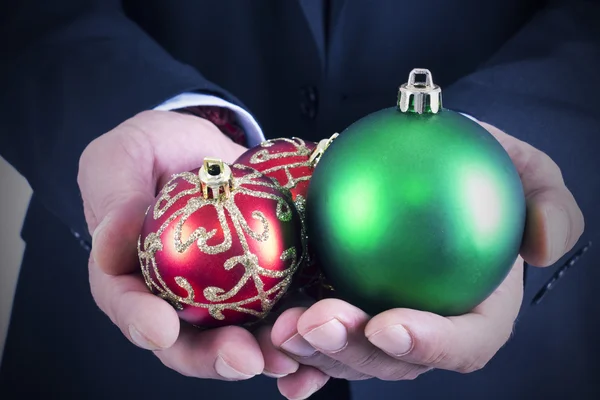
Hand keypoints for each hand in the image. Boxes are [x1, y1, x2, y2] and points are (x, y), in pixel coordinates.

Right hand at [78, 110, 294, 379]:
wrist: (207, 148)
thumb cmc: (154, 150)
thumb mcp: (124, 156)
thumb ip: (114, 197)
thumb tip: (108, 248)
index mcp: (130, 274)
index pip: (127, 305)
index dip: (141, 322)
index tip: (160, 330)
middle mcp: (174, 297)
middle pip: (187, 341)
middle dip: (214, 358)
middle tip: (244, 358)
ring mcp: (221, 296)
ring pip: (239, 337)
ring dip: (264, 353)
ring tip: (288, 354)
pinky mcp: (263, 284)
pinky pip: (280, 311)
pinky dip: (298, 327)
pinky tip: (318, 330)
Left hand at [261, 121, 584, 398]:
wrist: (415, 163)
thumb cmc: (471, 166)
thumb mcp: (521, 167)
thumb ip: (547, 202)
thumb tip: (544, 247)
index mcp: (476, 311)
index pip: (464, 344)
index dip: (430, 345)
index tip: (390, 324)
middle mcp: (426, 328)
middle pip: (395, 362)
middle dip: (354, 352)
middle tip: (317, 322)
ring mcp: (381, 326)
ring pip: (349, 357)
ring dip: (314, 353)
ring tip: (282, 329)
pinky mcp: (344, 312)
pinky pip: (320, 342)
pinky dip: (298, 358)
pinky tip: (273, 353)